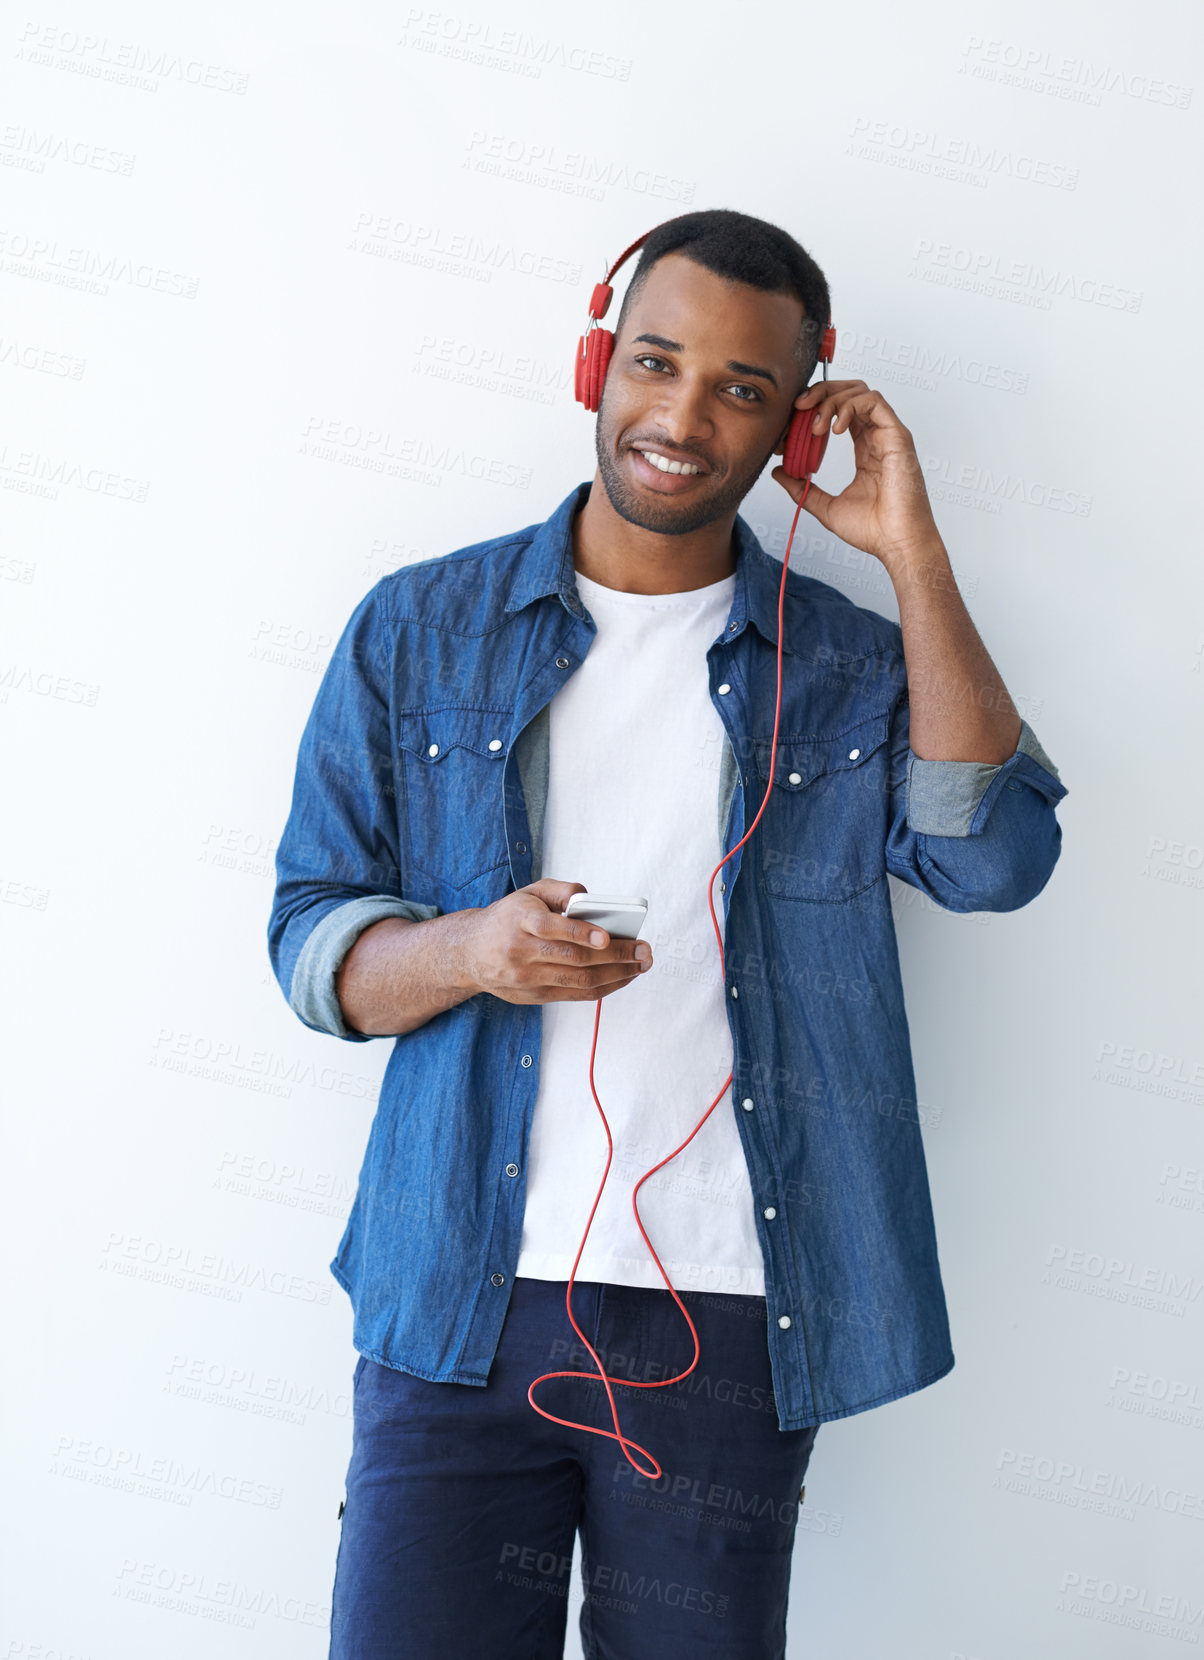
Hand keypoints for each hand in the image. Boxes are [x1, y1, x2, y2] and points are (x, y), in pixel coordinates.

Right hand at [459, 879, 652, 1005]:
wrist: (470, 952)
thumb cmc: (508, 918)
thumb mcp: (529, 893)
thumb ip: (561, 890)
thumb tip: (590, 898)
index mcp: (520, 921)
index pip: (553, 929)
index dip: (582, 934)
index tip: (607, 936)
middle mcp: (521, 952)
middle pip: (574, 959)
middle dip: (615, 956)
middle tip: (643, 952)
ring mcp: (527, 978)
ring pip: (578, 982)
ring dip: (616, 975)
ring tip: (640, 965)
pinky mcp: (534, 996)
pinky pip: (575, 995)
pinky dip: (603, 987)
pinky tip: (622, 977)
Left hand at [771, 379, 943, 570]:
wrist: (896, 544)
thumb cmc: (873, 530)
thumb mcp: (824, 506)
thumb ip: (801, 489)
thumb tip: (778, 473)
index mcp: (864, 450)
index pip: (840, 412)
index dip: (815, 408)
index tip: (792, 418)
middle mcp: (876, 438)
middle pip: (850, 393)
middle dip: (821, 392)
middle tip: (799, 407)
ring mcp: (888, 435)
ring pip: (861, 392)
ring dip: (832, 399)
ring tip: (816, 425)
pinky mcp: (897, 436)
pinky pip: (874, 402)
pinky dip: (850, 406)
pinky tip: (835, 428)